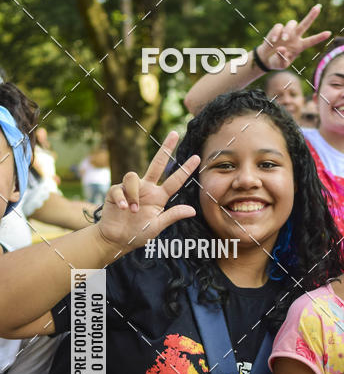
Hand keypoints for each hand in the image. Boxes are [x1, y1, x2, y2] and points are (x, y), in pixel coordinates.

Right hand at [95, 131, 198, 252]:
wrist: (116, 240)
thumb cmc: (138, 234)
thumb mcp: (157, 226)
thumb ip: (172, 216)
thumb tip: (192, 211)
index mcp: (159, 197)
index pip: (174, 181)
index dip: (185, 169)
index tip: (197, 157)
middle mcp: (146, 189)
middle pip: (157, 164)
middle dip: (165, 148)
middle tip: (174, 133)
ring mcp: (131, 189)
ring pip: (133, 176)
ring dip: (133, 194)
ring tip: (132, 211)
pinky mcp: (115, 191)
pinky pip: (119, 188)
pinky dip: (121, 199)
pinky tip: (122, 209)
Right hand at [255, 4, 330, 71]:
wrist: (266, 58)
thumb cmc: (276, 62)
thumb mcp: (281, 65)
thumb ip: (282, 59)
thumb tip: (282, 48)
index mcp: (299, 46)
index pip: (311, 41)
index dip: (320, 37)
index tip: (329, 33)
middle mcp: (295, 37)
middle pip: (305, 24)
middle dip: (312, 15)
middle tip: (318, 7)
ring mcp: (286, 32)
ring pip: (292, 24)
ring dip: (288, 31)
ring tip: (284, 40)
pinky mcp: (277, 30)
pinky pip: (278, 27)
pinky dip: (276, 33)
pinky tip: (272, 41)